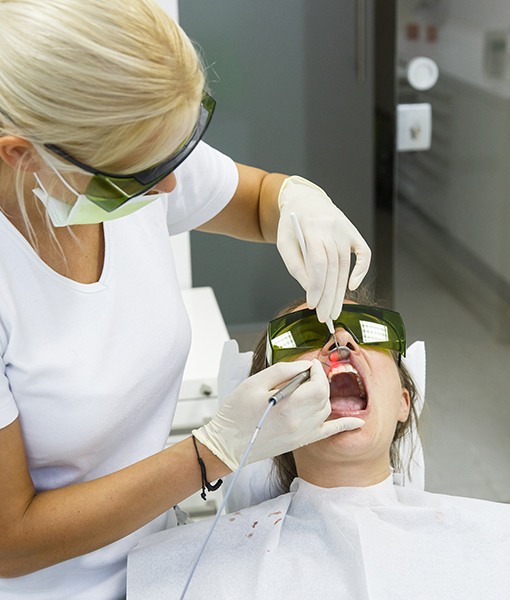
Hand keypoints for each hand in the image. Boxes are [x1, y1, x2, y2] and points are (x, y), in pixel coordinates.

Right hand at [193, 359, 363, 470]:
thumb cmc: (235, 413)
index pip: (317, 384)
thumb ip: (282, 371)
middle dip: (319, 380)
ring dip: (322, 395)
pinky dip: (345, 425)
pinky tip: (358, 422)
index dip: (316, 370)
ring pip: (325, 409)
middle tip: (307, 373)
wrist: (227, 444)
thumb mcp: (254, 383)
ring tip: (307, 388)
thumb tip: (303, 366)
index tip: (308, 364)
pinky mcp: (300, 441)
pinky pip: (329, 433)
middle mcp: (299, 423)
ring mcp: (302, 434)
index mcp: (288, 407)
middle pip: (323, 395)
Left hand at [277, 175, 370, 321]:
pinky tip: (352, 286)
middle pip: (333, 268)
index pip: (318, 262)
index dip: (317, 286)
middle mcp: (331, 228)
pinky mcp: (354, 232)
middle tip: (326, 316)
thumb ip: (296, 267)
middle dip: (329, 296)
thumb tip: (310, 291)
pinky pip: (363, 253)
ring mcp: (345, 230)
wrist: (305, 200)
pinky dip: (361, 270)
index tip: (313, 305)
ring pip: (345, 265)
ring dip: (340, 291)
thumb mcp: (285, 244)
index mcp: (311, 228)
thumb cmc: (292, 226)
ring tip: (334, 310)